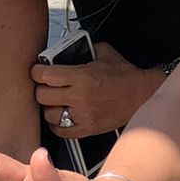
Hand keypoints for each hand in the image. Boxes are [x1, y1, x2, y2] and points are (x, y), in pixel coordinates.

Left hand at [31, 41, 160, 139]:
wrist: (143, 96)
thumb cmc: (125, 75)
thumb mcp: (104, 52)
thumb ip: (84, 49)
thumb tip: (68, 49)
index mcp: (82, 76)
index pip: (45, 75)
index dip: (36, 71)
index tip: (37, 71)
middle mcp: (80, 97)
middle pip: (42, 96)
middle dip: (41, 89)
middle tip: (45, 86)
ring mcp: (83, 115)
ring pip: (48, 114)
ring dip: (48, 107)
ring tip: (54, 102)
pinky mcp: (87, 129)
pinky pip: (60, 131)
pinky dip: (56, 124)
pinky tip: (60, 117)